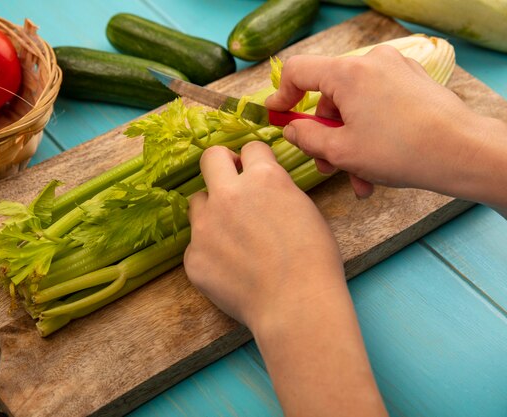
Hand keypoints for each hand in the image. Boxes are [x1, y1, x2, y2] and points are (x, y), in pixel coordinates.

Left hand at [184, 141, 386, 416]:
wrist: (296, 306)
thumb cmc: (314, 262)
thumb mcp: (305, 211)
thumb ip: (277, 191)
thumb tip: (262, 187)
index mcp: (263, 179)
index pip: (250, 148)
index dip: (255, 160)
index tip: (254, 170)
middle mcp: (228, 195)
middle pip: (210, 157)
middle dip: (221, 164)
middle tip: (230, 183)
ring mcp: (205, 226)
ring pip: (198, 202)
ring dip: (212, 211)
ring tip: (234, 237)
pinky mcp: (192, 256)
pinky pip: (196, 243)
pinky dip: (210, 251)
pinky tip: (231, 269)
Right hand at [266, 45, 506, 206]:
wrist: (463, 152)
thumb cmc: (400, 151)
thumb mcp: (341, 152)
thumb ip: (306, 138)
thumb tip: (292, 129)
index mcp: (347, 73)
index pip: (298, 71)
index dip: (281, 95)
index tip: (276, 116)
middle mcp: (371, 63)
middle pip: (329, 96)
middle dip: (326, 135)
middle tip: (328, 165)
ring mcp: (395, 70)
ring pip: (354, 107)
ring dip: (350, 142)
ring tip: (360, 178)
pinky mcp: (412, 82)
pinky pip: (377, 105)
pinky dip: (370, 132)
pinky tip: (376, 166)